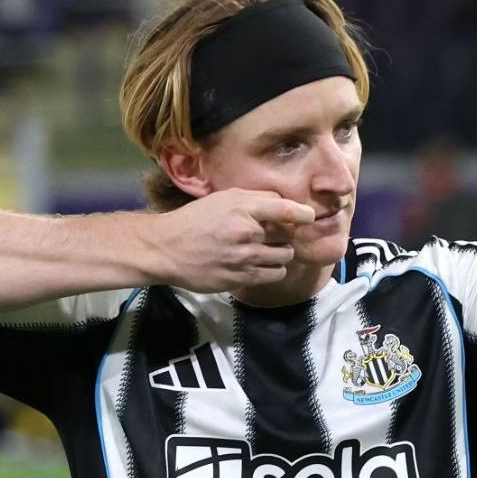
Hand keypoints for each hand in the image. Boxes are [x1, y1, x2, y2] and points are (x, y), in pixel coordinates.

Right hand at [139, 189, 314, 290]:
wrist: (167, 250)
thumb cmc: (195, 220)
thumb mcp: (222, 198)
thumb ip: (254, 199)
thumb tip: (284, 202)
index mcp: (242, 209)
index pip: (285, 210)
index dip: (303, 213)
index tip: (310, 217)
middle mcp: (246, 234)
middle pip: (288, 237)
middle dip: (284, 236)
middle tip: (274, 235)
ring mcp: (244, 259)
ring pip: (284, 258)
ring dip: (280, 255)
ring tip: (266, 251)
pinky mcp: (240, 279)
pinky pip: (272, 275)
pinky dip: (271, 270)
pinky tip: (257, 264)